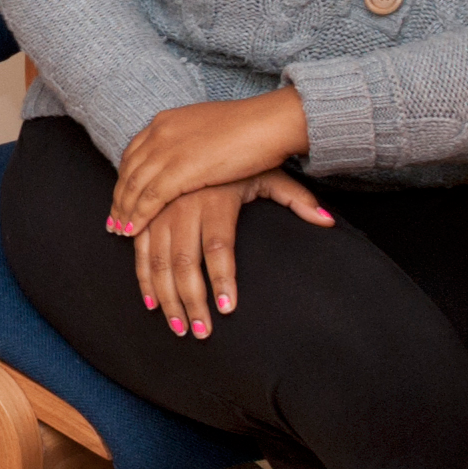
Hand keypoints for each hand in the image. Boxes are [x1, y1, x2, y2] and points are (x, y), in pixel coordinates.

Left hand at [111, 87, 310, 230]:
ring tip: (120, 232)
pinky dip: (137, 216)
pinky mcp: (180, 170)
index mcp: (166, 121)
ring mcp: (168, 150)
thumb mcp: (209, 129)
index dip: (125, 177)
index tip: (121, 196)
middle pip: (129, 171)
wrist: (268, 122)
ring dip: (124, 211)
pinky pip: (150, 198)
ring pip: (134, 186)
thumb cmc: (250, 127)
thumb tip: (191, 152)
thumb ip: (193, 140)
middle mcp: (160, 133)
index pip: (134, 153)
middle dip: (119, 197)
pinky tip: (131, 232)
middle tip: (113, 220)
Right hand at [120, 172, 334, 337]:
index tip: (228, 309)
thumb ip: (297, 199)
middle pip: (185, 262)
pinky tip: (152, 302)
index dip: (223, 279)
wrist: (197, 135)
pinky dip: (143, 278)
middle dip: (191, 301)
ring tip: (179, 327)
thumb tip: (327, 220)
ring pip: (158, 261)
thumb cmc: (240, 160)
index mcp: (214, 198)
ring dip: (166, 297)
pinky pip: (140, 250)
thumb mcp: (270, 173)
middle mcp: (183, 205)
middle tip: (201, 333)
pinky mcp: (146, 214)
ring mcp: (160, 210)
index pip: (218, 246)